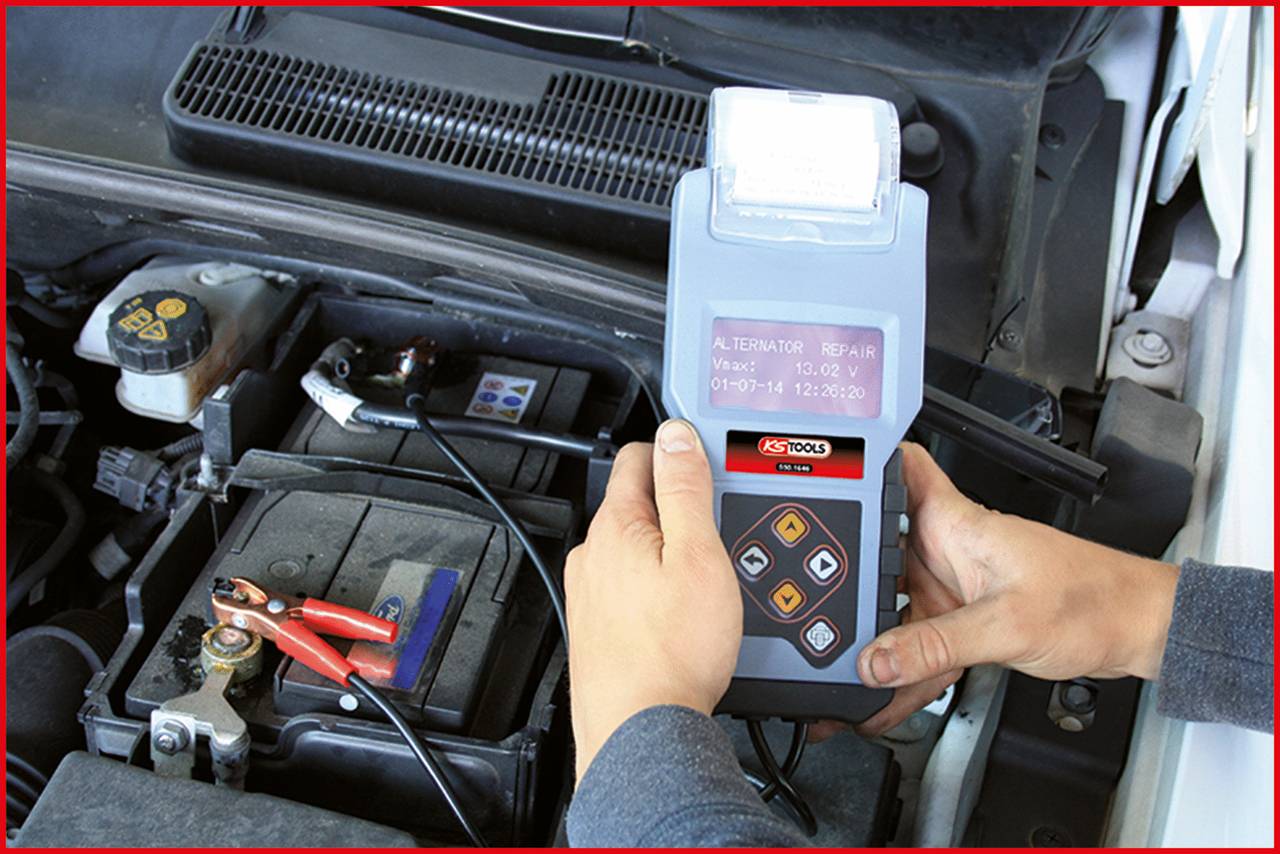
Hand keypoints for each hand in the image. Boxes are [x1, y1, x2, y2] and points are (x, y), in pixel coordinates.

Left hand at [565, 420, 742, 780]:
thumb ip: (686, 490)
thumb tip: (677, 436)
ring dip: (668, 551)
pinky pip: (629, 586)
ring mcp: (590, 592)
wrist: (643, 732)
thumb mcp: (698, 556)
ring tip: (707, 578)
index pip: (640, 456)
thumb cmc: (673, 654)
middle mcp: (592, 554)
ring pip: (635, 548)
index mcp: (615, 525)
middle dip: (679, 508)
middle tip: (720, 531)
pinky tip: (682, 614)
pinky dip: (655, 588)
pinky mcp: (596, 626)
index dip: (680, 453)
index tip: (708, 466)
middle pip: (639, 502)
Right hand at [832, 442, 1179, 737]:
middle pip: (877, 552)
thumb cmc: (1094, 599)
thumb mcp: (1006, 625)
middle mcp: (946, 547)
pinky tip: (880, 701)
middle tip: (807, 611)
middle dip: (842, 580)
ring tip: (836, 675)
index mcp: (955, 523)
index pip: (897, 469)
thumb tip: (875, 661)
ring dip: (870, 639)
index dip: (857, 461)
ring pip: (893, 606)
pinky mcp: (965, 618)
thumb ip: (934, 646)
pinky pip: (919, 645)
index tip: (813, 475)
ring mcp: (953, 585)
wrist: (1138, 630)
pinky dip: (901, 671)